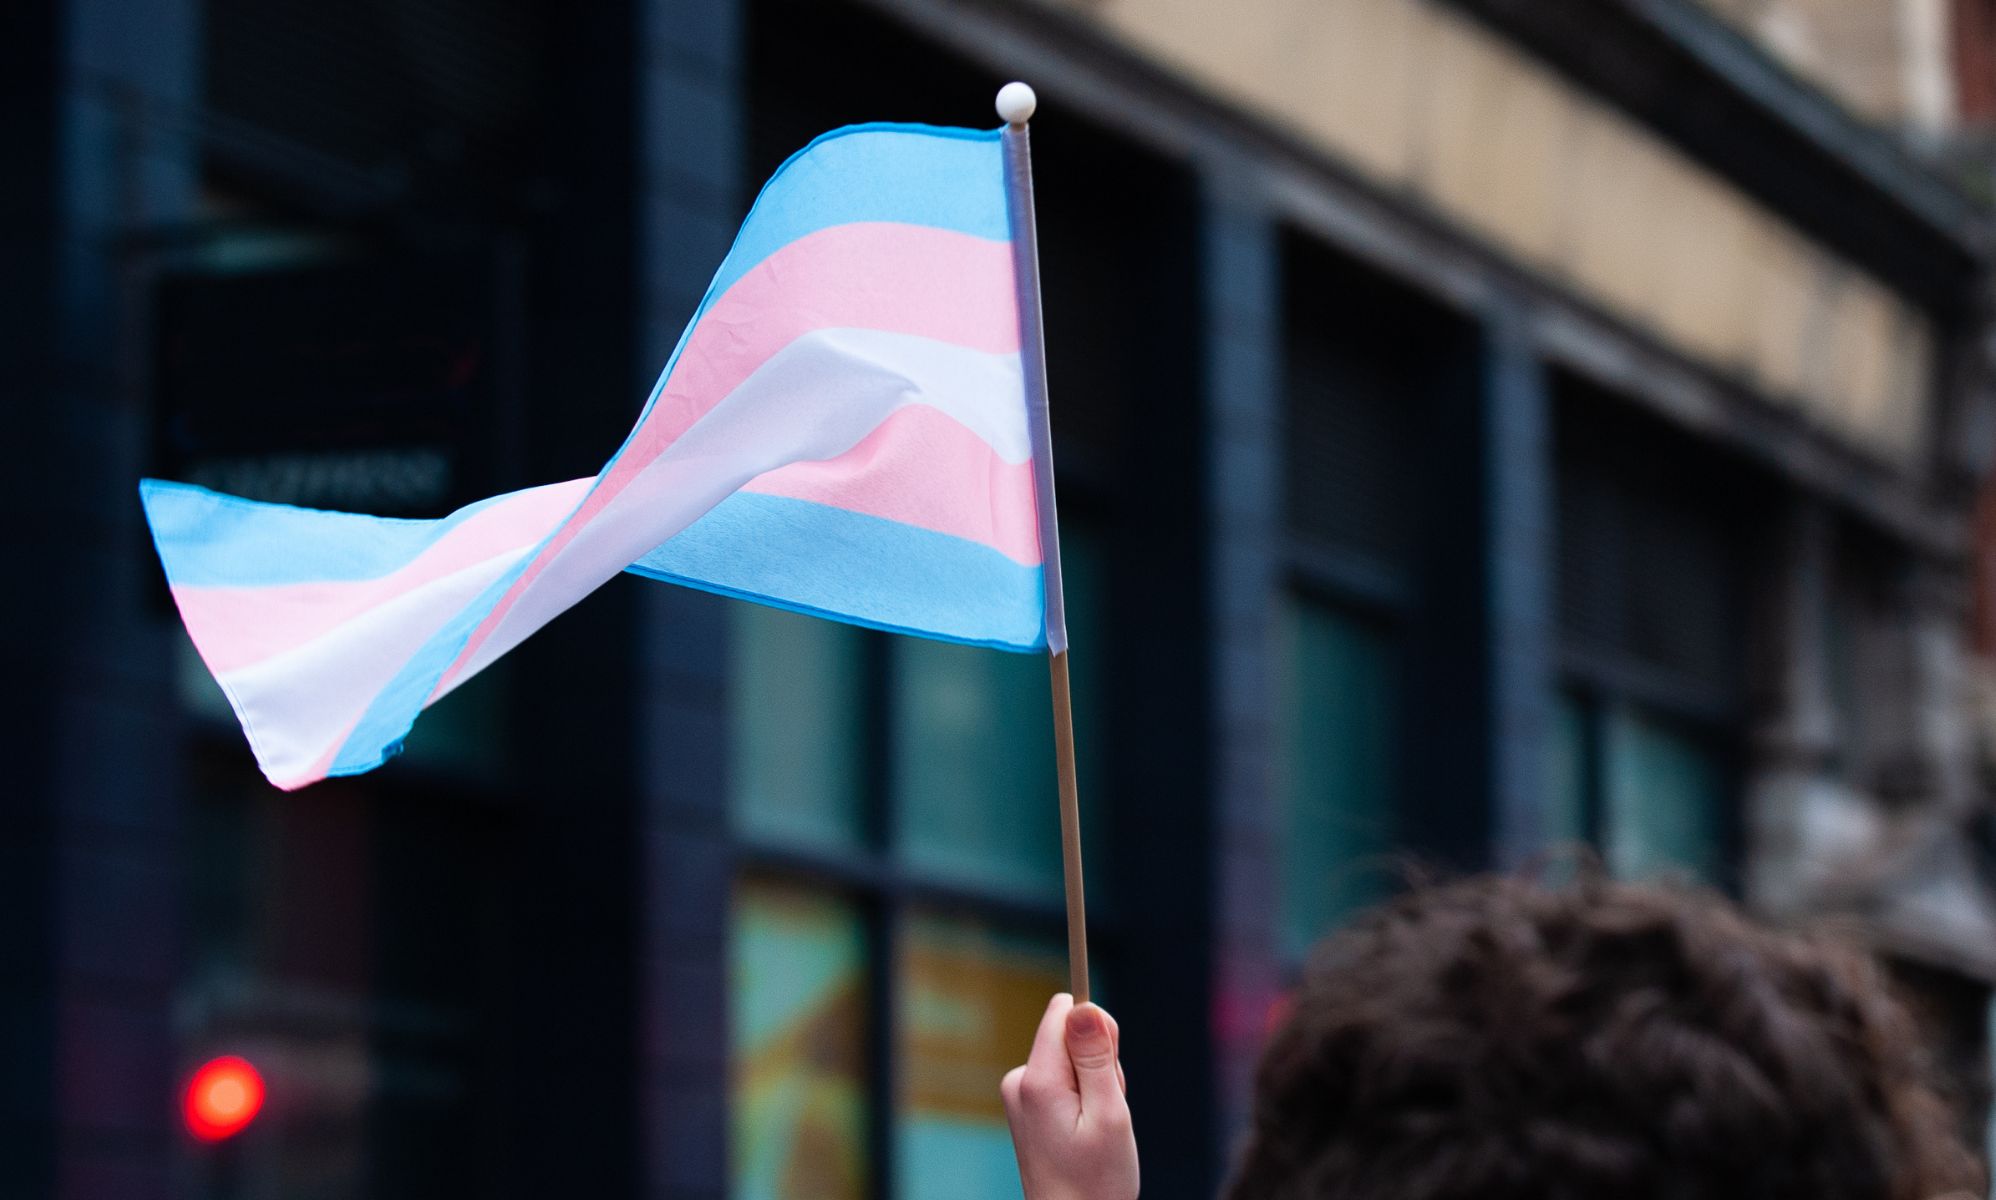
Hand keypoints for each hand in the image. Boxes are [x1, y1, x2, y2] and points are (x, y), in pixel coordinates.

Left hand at [1001, 993, 1138, 1199]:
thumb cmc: (1096, 1182)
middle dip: (1099, 1065)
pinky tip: (1085, 1132)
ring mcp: (1020, 1095)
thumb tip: (1083, 1005)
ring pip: (1071, 1059)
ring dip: (1094, 1086)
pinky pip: (1063, 1080)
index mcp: (1037, 1080)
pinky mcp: (1027, 1106)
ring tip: (1097, 1128)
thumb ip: (1096, 1058)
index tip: (1108, 1070)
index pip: (1063, 1012)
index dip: (1098, 1032)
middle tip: (1107, 1111)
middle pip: (1070, 1036)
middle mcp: (1020, 1081)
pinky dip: (1083, 1100)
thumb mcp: (1109, 1115)